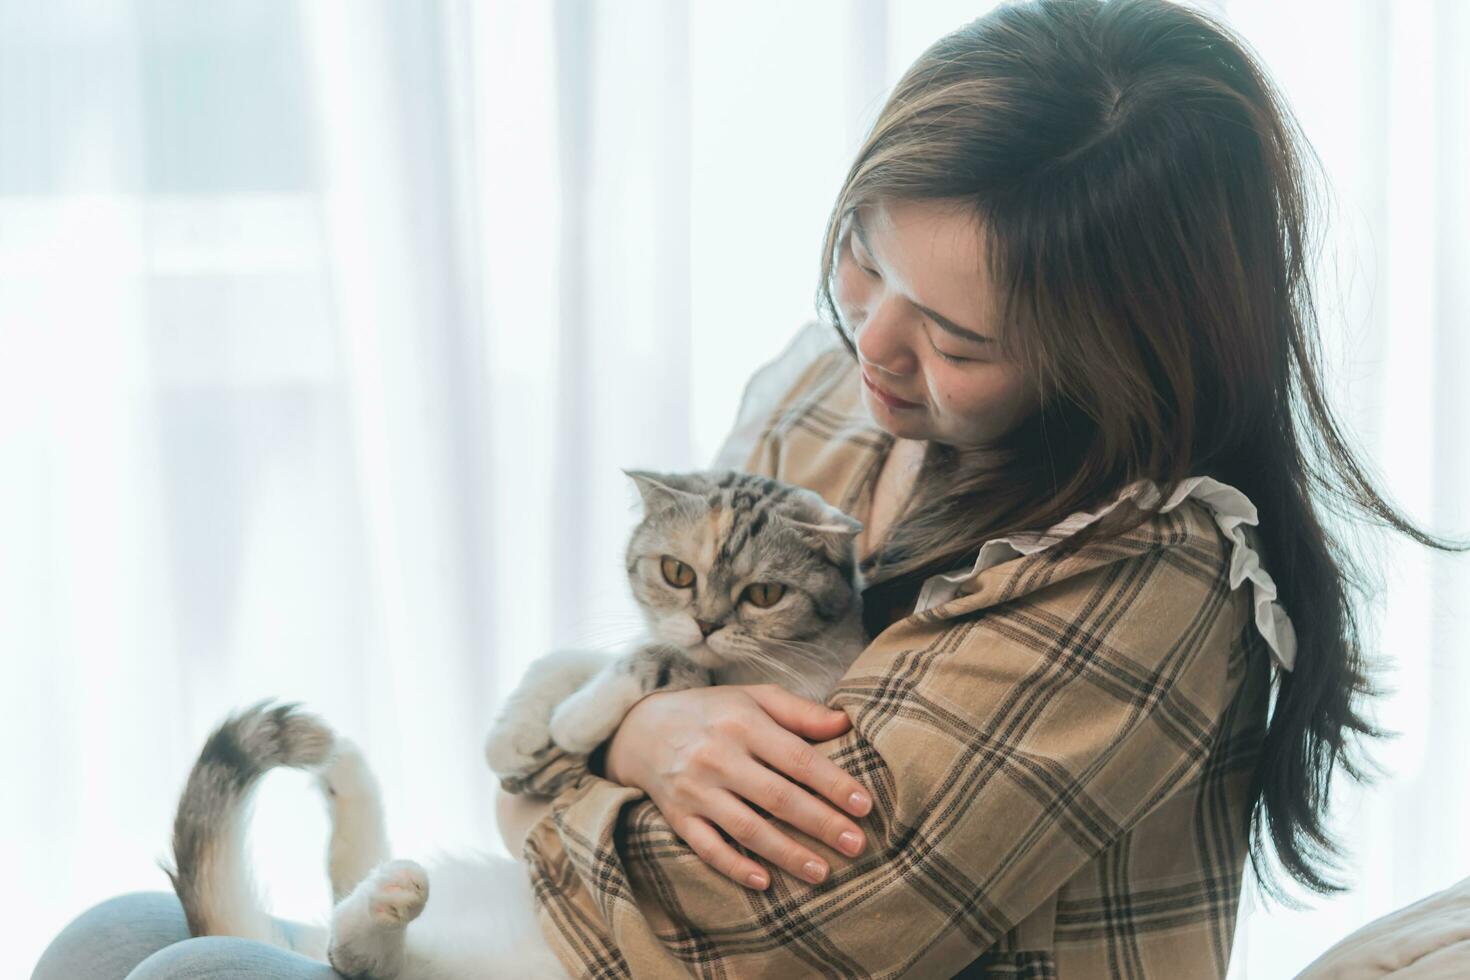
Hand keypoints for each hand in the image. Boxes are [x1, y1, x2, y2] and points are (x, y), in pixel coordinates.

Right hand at [602, 683, 872, 890]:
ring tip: (823, 872)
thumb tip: (847, 721)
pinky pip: (708, 848)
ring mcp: (696, 790)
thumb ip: (800, 711)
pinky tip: (765, 882)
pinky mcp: (678, 818)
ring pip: (747, 828)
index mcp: (743, 723)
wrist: (642, 728)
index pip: (797, 758)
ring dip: (786, 853)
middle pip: (777, 797)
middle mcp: (718, 757)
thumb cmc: (714, 713)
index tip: (863, 805)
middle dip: (820, 823)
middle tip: (857, 844)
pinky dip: (735, 867)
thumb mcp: (754, 698)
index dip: (832, 783)